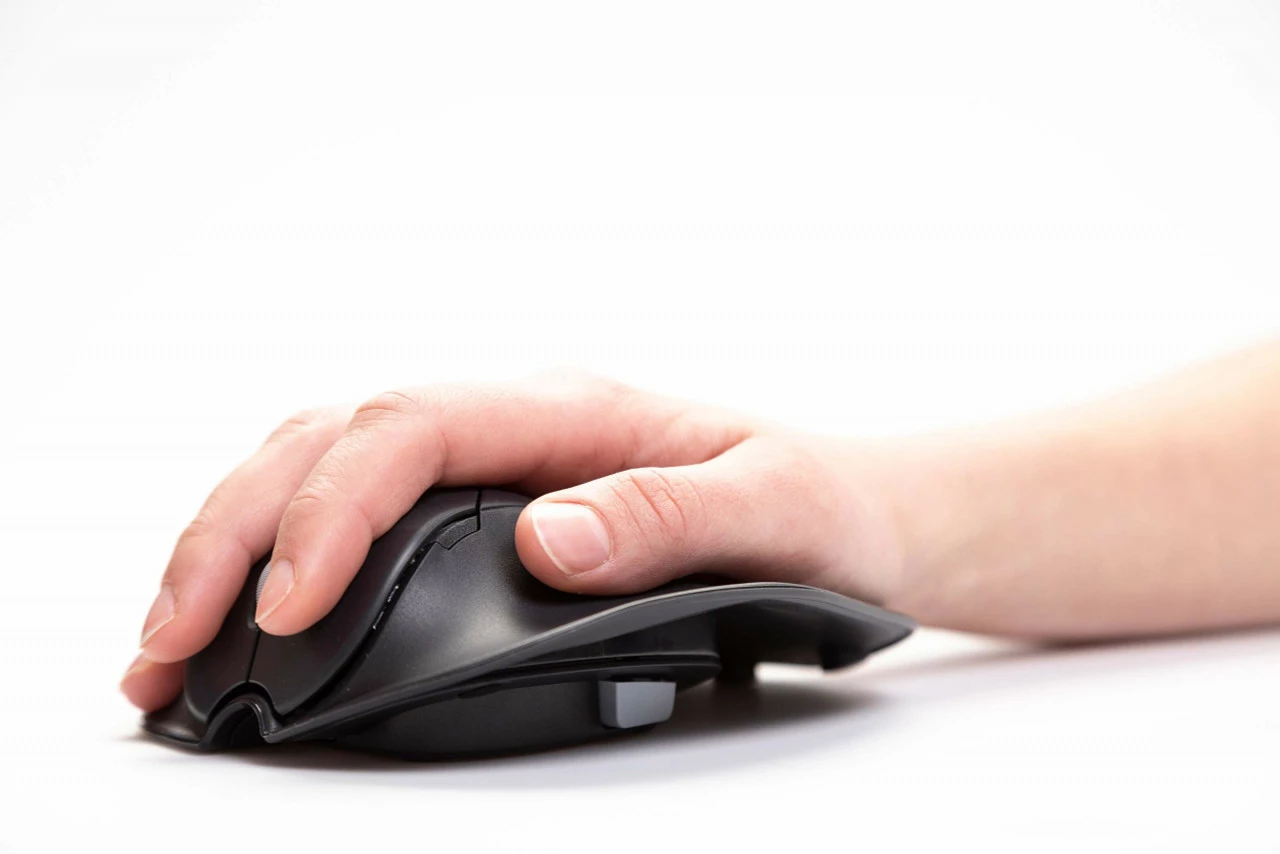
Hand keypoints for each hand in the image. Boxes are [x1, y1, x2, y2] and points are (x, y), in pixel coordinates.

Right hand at [121, 371, 901, 710]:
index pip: (411, 428)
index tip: (286, 608)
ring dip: (229, 539)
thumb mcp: (772, 508)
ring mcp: (491, 458)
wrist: (852, 508)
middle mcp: (514, 419)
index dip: (332, 513)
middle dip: (233, 532)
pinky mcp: (482, 501)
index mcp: (572, 406)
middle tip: (170, 639)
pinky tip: (243, 608)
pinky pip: (353, 503)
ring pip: (319, 462)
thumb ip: (665, 515)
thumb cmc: (817, 504)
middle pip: (331, 438)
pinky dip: (277, 550)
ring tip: (168, 635)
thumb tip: (548, 540)